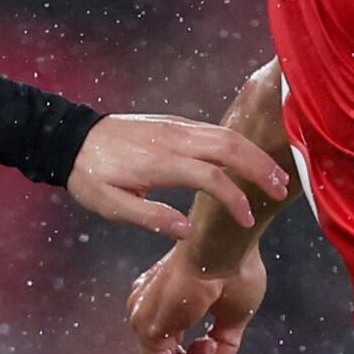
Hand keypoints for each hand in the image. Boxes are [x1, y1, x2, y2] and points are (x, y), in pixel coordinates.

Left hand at [68, 113, 292, 238]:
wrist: (71, 138)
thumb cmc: (90, 176)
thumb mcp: (110, 206)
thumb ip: (149, 217)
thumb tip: (187, 230)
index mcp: (158, 162)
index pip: (210, 176)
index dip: (234, 198)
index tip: (246, 220)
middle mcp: (173, 138)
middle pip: (229, 146)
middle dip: (260, 168)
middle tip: (282, 191)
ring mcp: (176, 127)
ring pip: (226, 134)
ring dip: (254, 154)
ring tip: (276, 177)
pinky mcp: (176, 123)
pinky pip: (215, 130)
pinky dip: (239, 144)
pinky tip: (251, 160)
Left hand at [131, 238, 266, 353]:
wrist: (225, 244)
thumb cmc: (233, 266)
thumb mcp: (233, 315)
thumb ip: (221, 344)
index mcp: (163, 304)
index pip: (172, 350)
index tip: (217, 346)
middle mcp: (146, 311)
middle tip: (216, 351)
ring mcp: (142, 319)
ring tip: (213, 350)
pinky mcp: (147, 328)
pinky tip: (209, 353)